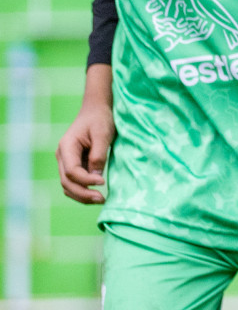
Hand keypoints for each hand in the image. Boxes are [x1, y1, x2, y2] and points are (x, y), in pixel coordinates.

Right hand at [57, 66, 114, 204]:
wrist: (97, 109)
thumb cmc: (100, 119)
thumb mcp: (102, 134)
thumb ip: (98, 154)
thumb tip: (96, 176)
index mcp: (66, 147)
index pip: (71, 171)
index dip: (86, 180)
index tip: (103, 182)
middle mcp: (63, 156)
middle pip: (66, 182)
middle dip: (83, 193)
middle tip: (102, 199)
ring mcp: (67, 161)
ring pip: (68, 186)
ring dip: (82, 195)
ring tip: (101, 200)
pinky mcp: (75, 164)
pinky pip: (75, 182)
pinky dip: (83, 190)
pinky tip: (97, 194)